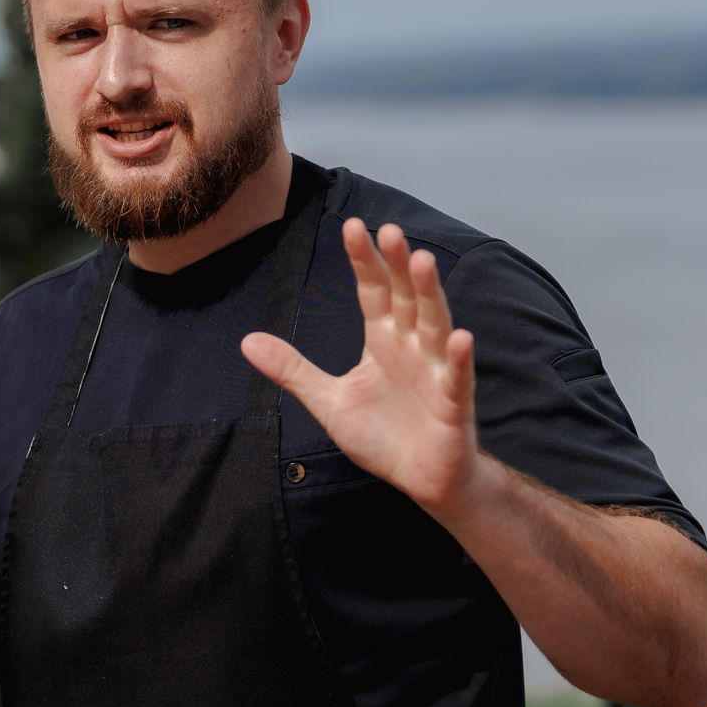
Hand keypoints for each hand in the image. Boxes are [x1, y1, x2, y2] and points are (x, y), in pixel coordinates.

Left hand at [242, 220, 478, 515]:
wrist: (423, 480)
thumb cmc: (384, 435)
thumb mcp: (329, 401)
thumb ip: (293, 369)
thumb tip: (246, 341)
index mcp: (383, 339)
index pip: (373, 291)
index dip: (364, 260)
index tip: (352, 225)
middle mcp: (412, 346)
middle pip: (405, 297)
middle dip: (397, 264)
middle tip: (389, 229)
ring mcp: (435, 372)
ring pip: (434, 325)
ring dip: (429, 294)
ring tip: (423, 262)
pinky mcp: (453, 403)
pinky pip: (456, 377)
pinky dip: (458, 358)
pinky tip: (459, 337)